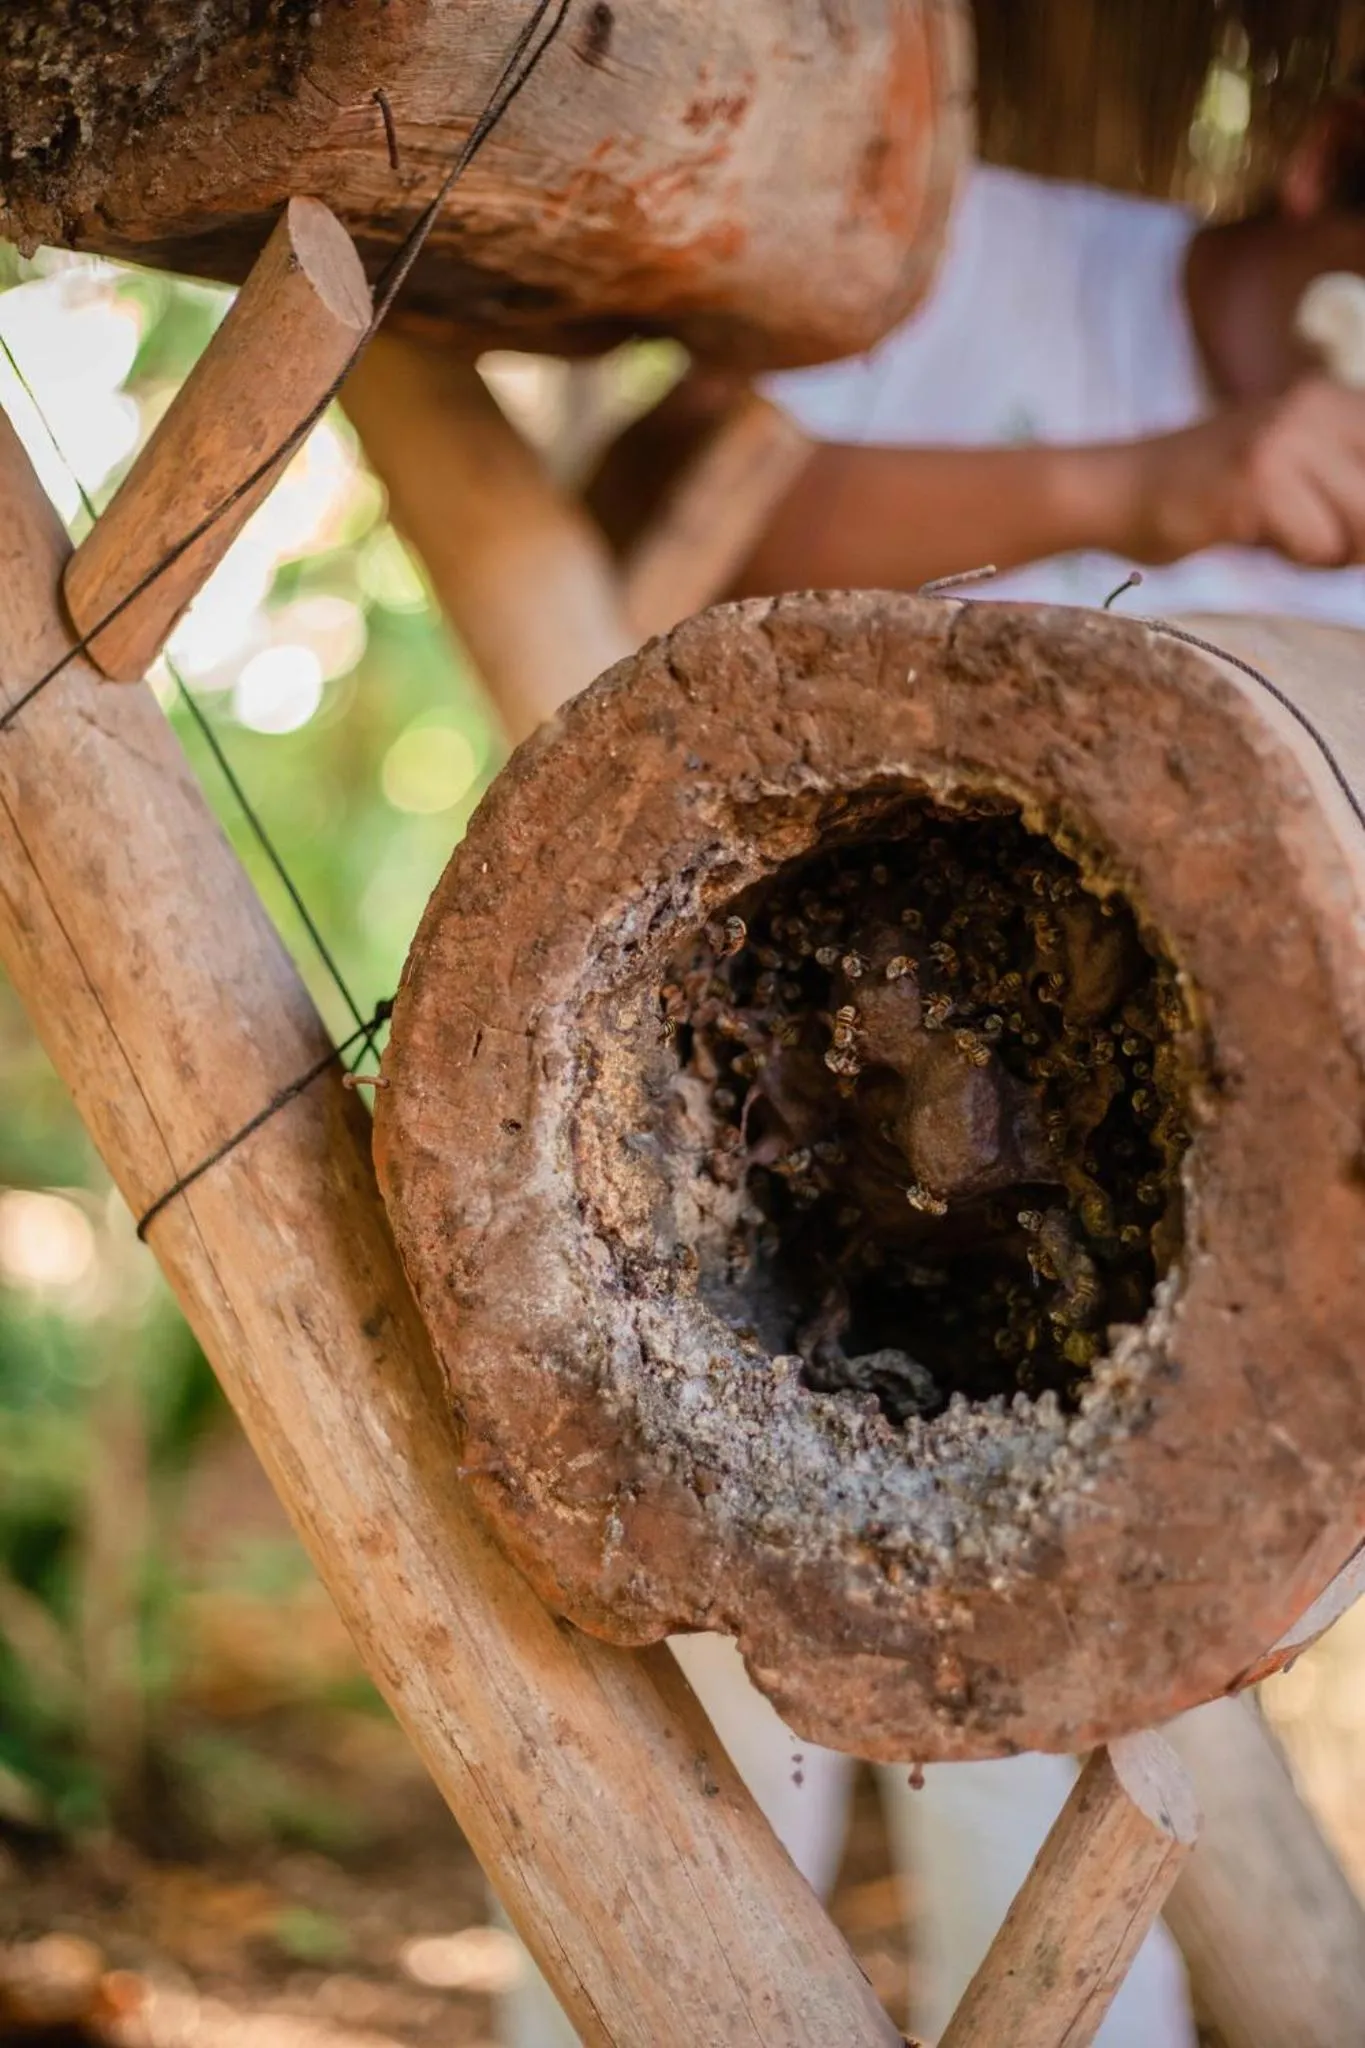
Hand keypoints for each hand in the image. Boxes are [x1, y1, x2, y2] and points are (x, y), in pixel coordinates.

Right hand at [1130, 377, 1364, 566]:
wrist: (1112, 490)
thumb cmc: (1201, 493)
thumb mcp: (1287, 465)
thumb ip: (1344, 482)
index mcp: (1328, 397)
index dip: (1364, 508)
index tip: (1347, 529)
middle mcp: (1313, 405)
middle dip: (1358, 536)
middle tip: (1305, 537)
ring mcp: (1284, 439)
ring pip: (1361, 525)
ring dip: (1329, 550)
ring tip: (1278, 535)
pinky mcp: (1257, 481)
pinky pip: (1320, 546)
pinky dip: (1296, 560)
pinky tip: (1253, 538)